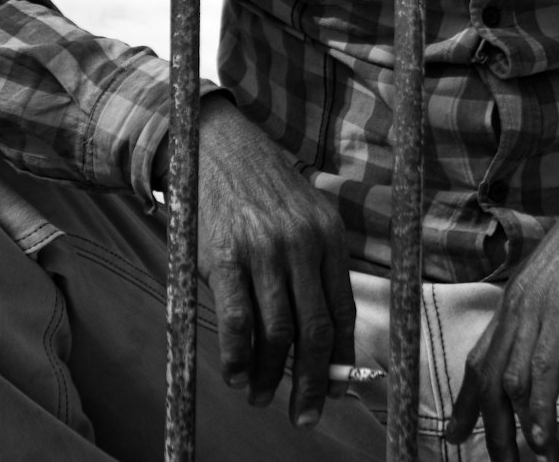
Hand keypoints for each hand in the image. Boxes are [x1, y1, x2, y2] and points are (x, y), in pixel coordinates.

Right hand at [169, 95, 356, 425]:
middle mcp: (302, 243)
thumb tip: (323, 335)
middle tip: (305, 414)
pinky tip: (237, 375)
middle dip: (312, 382)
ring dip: (269, 376)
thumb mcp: (305, 213)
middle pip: (314, 331)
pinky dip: (238, 358)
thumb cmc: (263, 188)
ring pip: (276, 333)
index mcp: (329, 234)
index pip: (342, 311)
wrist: (217, 145)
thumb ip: (316, 264)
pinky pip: (238, 323)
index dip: (339, 358)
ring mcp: (264, 251)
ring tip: (261, 395)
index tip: (334, 389)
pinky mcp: (225, 257)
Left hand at [446, 155, 558, 461]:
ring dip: (517, 432)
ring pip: (511, 380)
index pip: (481, 357)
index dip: (467, 400)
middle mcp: (517, 301)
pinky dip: (540, 408)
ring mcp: (536, 302)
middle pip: (489, 377)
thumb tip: (553, 372)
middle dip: (490, 429)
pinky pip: (543, 368)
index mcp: (518, 297)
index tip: (457, 434)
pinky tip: (542, 440)